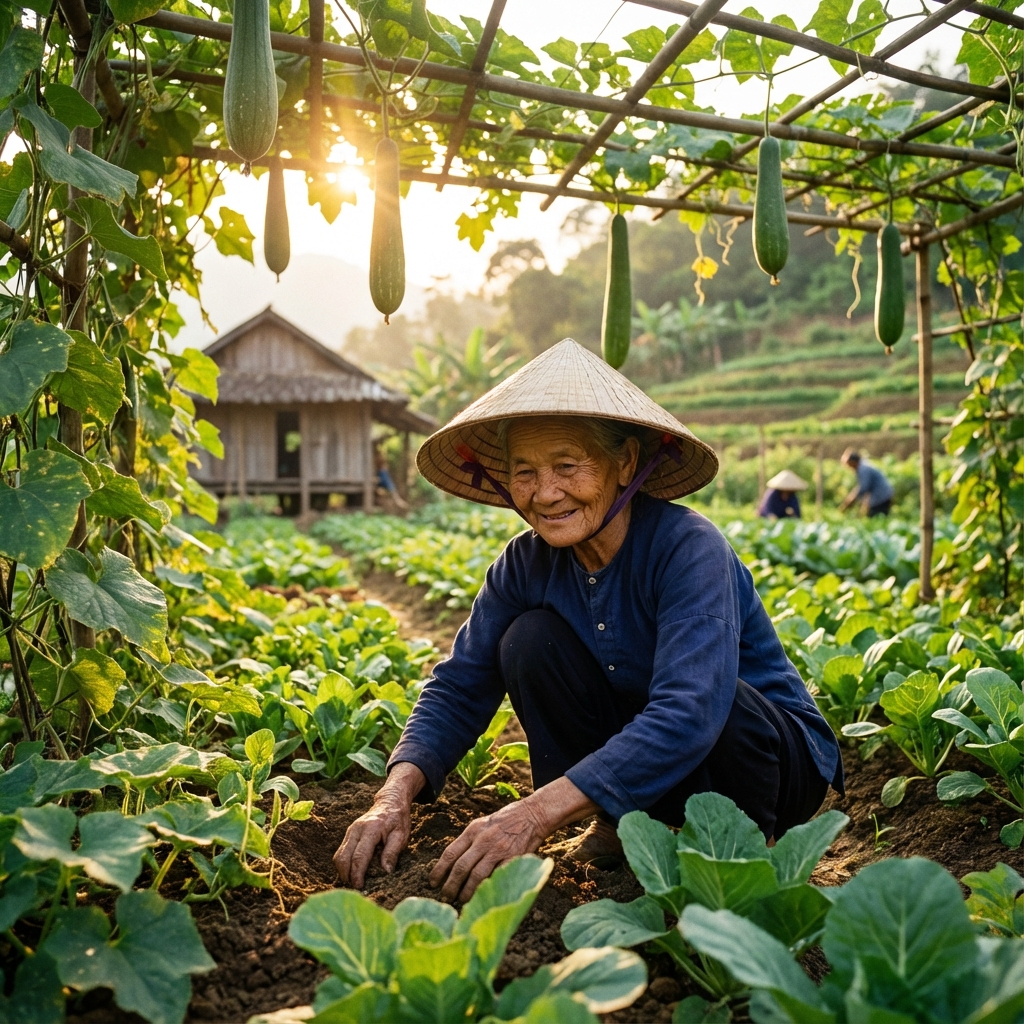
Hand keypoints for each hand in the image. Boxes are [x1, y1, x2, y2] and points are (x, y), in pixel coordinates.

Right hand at [333, 762, 423, 887]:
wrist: (390, 801)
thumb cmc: (397, 820)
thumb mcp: (401, 835)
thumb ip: (392, 852)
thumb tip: (385, 872)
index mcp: (371, 829)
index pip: (359, 856)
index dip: (357, 874)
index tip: (359, 887)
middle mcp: (356, 829)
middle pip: (343, 857)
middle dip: (346, 875)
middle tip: (355, 889)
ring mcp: (350, 831)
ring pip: (339, 855)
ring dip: (343, 871)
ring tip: (353, 883)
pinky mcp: (349, 834)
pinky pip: (341, 852)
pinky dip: (344, 865)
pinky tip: (352, 873)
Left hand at [429, 776, 597, 902]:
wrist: (533, 815)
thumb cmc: (506, 821)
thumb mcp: (483, 824)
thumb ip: (470, 841)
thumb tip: (453, 862)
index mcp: (473, 830)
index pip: (450, 853)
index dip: (439, 870)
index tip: (433, 882)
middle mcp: (483, 840)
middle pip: (460, 868)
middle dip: (450, 885)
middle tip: (445, 896)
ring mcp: (498, 850)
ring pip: (476, 876)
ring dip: (465, 892)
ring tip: (460, 901)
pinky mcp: (512, 860)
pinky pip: (495, 879)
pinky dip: (486, 890)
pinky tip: (480, 898)